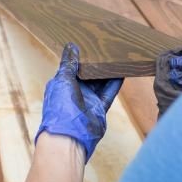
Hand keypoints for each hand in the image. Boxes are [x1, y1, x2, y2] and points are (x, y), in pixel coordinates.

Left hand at [35, 43, 122, 161]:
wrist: (70, 137)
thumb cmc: (61, 109)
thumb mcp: (62, 79)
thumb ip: (69, 63)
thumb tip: (71, 46)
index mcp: (63, 84)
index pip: (73, 67)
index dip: (81, 57)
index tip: (90, 44)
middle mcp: (75, 92)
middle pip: (88, 74)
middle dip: (96, 63)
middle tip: (106, 49)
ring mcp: (88, 100)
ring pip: (100, 82)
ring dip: (107, 72)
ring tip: (116, 58)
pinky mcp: (100, 108)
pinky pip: (109, 93)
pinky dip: (115, 83)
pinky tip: (121, 73)